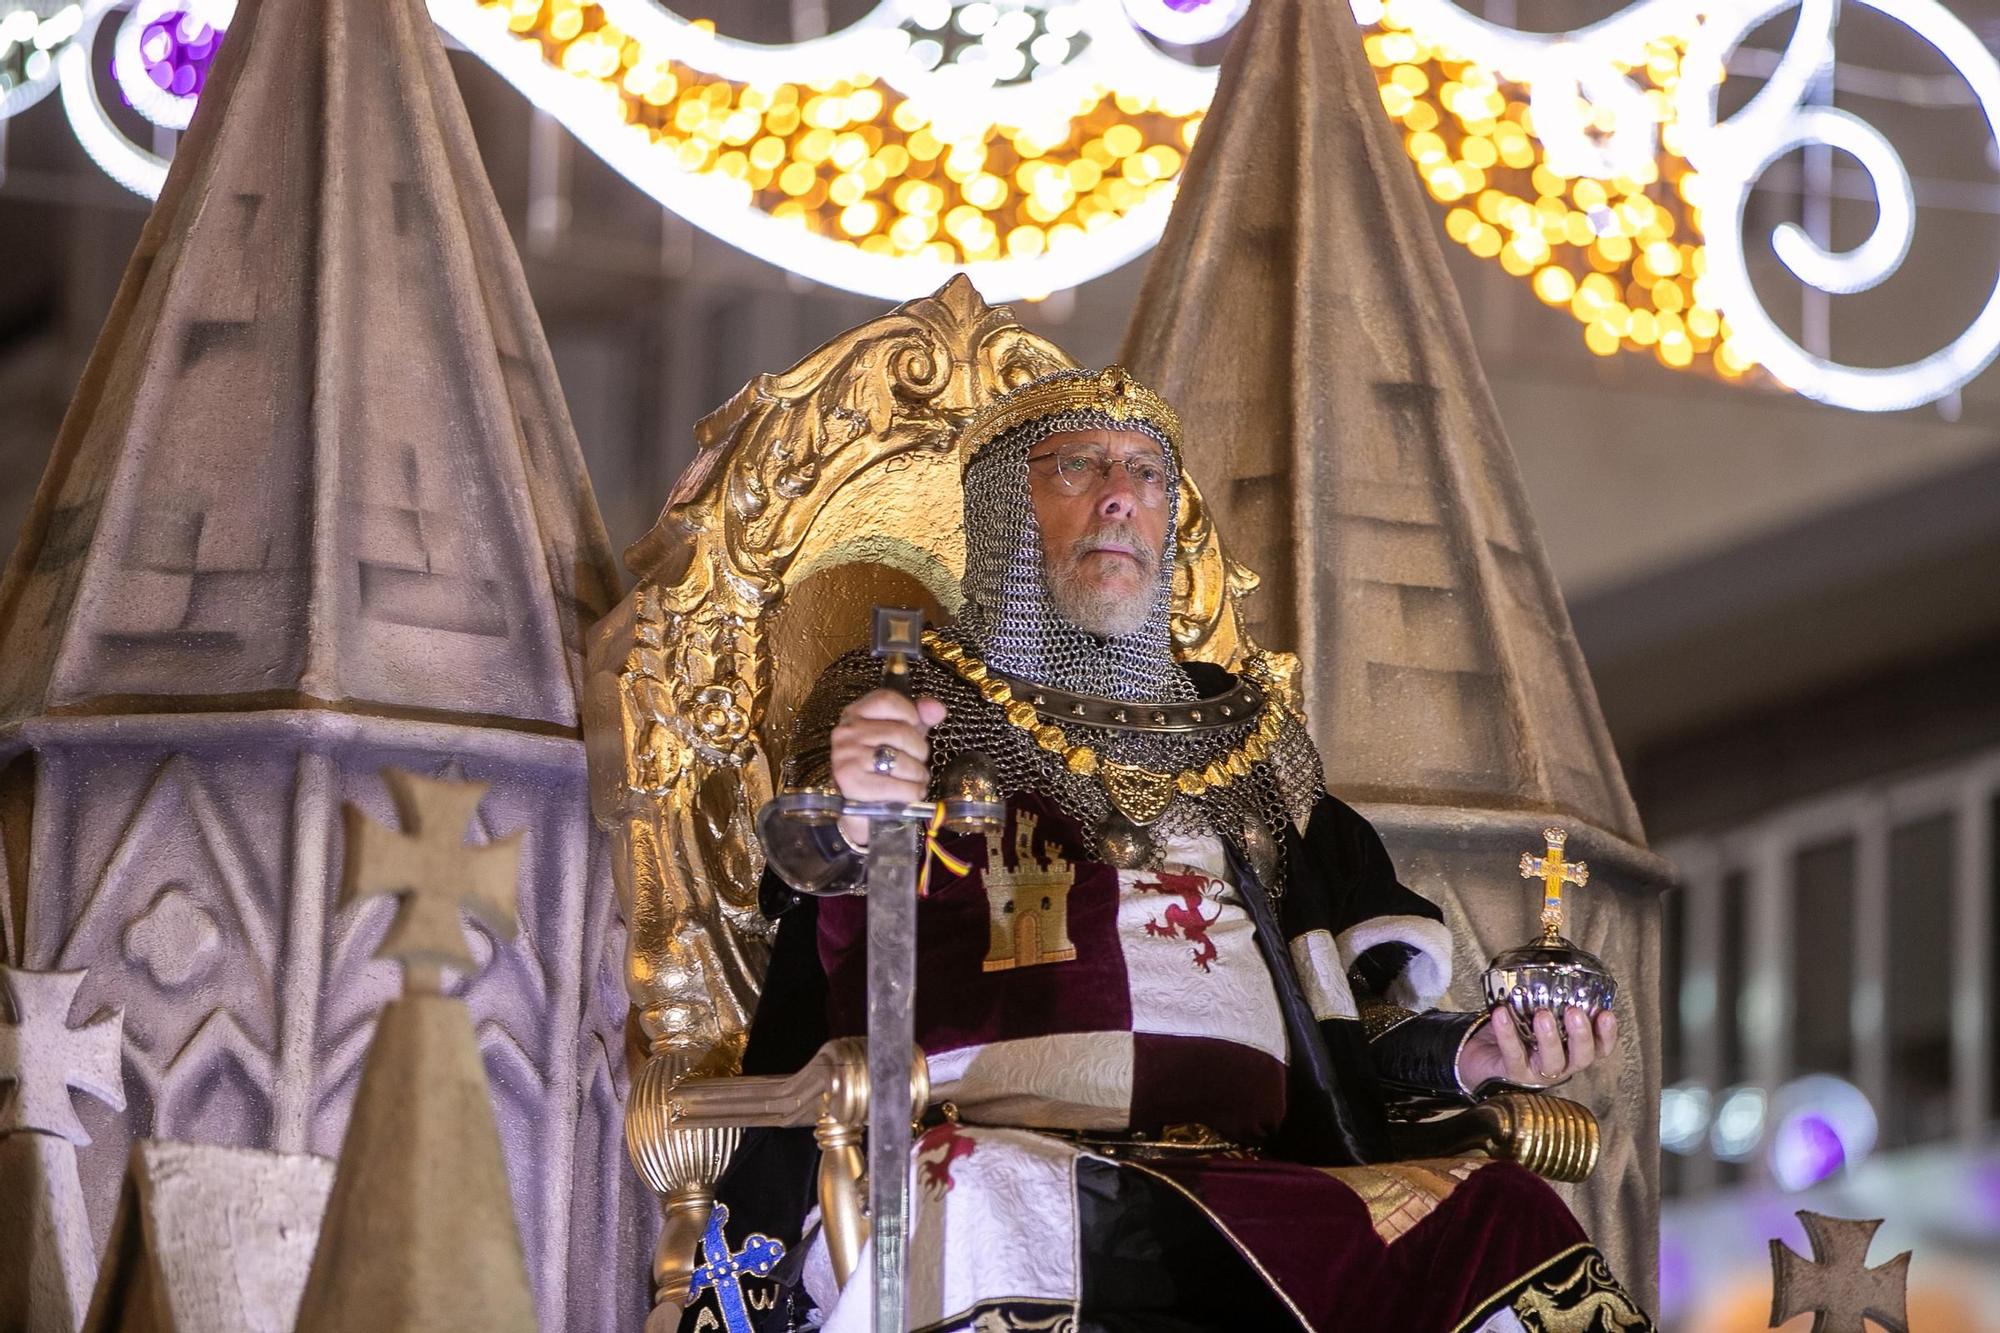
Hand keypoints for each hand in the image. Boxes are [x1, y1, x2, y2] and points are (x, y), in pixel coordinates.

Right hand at [828, 689, 946, 849]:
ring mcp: (845, 756)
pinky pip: (894, 785)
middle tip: (919, 765)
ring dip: (917, 775)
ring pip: (900, 760)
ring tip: (917, 781)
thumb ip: (919, 719)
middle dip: (920, 752)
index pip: (887, 700)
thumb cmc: (881, 769)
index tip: (916, 729)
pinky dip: (910, 792)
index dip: (910, 713)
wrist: (860, 809)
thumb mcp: (900, 739)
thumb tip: (936, 709)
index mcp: (855, 714)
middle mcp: (845, 732)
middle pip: (900, 732)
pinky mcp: (849, 782)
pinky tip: (910, 794)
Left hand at [1455, 1005, 1616, 1093]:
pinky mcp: (1513, 1072)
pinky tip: (1502, 1015)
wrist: (1484, 1054)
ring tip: (1542, 1015)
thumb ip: (1550, 998)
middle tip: (1574, 1012)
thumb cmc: (1517, 1031)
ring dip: (1549, 1038)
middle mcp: (1561, 1064)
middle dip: (1581, 1035)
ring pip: (1552, 1061)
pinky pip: (1513, 1054)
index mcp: (1572, 1049)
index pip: (1599, 1047)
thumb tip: (1553, 963)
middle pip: (1582, 1057)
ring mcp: (1538, 1071)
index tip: (1606, 1014)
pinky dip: (1507, 1034)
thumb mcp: (1537, 1013)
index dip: (1607, 1034)